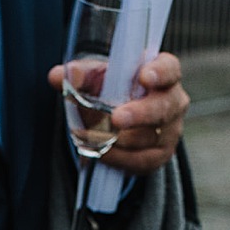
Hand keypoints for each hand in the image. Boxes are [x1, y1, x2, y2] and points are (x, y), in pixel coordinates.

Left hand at [46, 51, 188, 175]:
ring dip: (119, 139)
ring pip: (149, 137)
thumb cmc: (114, 89)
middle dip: (139, 114)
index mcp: (162, 73)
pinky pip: (142, 160)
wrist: (121, 120)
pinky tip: (102, 153)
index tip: (144, 77)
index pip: (169, 69)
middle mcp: (173, 101)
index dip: (159, 73)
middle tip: (116, 118)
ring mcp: (170, 130)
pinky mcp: (161, 154)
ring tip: (91, 136)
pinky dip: (120, 158)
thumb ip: (79, 75)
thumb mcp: (97, 77)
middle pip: (163, 108)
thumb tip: (57, 76)